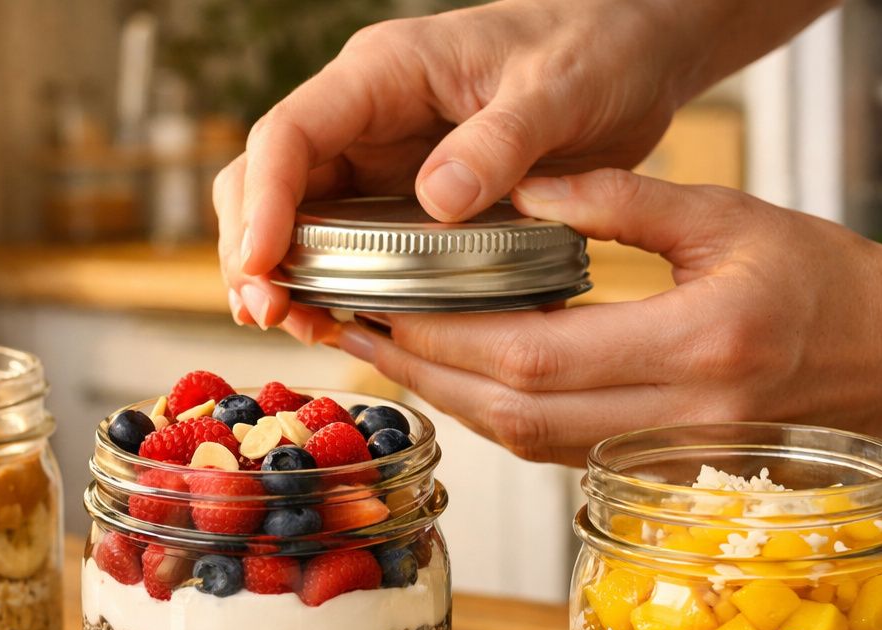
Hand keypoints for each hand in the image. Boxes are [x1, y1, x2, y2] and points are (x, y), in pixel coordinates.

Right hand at [214, 0, 690, 335]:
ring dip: (280, 272)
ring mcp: (376, 157)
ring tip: (292, 328)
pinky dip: (324, 282)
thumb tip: (437, 198)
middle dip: (253, 247)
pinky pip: (339, 240)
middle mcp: (363, 113)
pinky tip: (332, 321)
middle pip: (267, 177)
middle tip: (265, 314)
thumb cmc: (593, 50)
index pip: (290, 132)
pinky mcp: (398, 196)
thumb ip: (501, 140)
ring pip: (292, 214)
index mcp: (385, 73)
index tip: (262, 264)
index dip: (264, 201)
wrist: (628, 55)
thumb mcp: (557, 89)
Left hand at [332, 169, 881, 463]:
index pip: (535, 354)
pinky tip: (456, 380)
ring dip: (446, 401)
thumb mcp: (733, 217)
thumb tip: (519, 189)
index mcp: (697, 347)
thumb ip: (622, 203)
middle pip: (510, 412)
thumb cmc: (833, 284)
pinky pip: (553, 450)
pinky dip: (492, 416)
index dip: (444, 338)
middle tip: (350, 332)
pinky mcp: (656, 468)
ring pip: (524, 442)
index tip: (378, 305)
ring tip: (384, 352)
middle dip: (421, 374)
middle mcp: (676, 417)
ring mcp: (667, 457)